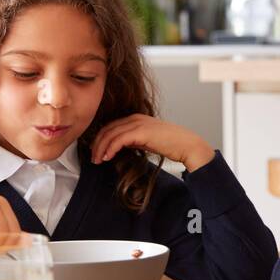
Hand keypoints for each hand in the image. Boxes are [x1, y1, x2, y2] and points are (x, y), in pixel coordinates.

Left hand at [92, 113, 213, 171]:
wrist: (186, 144)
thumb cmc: (171, 144)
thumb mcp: (147, 140)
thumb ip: (133, 140)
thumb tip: (119, 147)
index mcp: (135, 118)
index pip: (111, 126)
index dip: (100, 139)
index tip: (97, 152)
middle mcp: (134, 118)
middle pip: (107, 129)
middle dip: (97, 144)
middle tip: (93, 158)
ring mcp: (137, 123)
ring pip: (110, 134)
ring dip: (101, 148)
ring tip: (98, 160)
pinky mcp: (140, 131)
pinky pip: (118, 139)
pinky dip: (110, 148)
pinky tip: (107, 157)